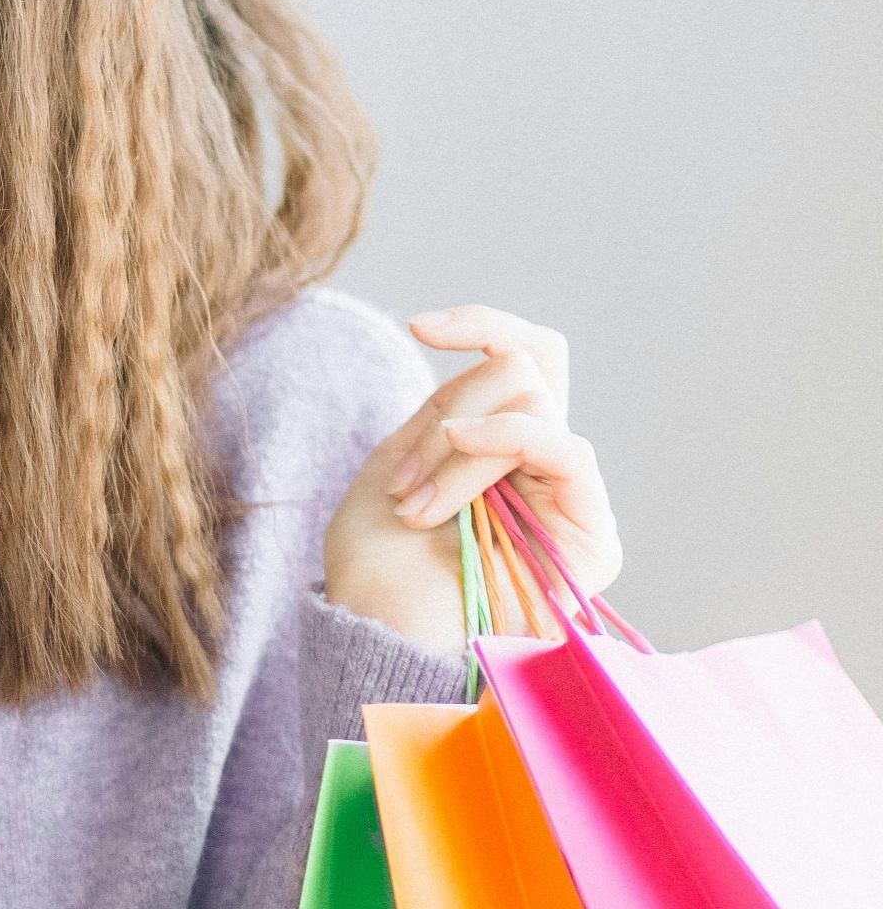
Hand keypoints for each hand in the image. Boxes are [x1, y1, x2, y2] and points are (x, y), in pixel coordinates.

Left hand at [321, 304, 623, 657]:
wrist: (380, 642)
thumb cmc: (376, 572)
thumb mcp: (393, 469)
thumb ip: (445, 414)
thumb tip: (498, 367)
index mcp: (490, 448)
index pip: (519, 360)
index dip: (481, 326)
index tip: (421, 326)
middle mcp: (537, 467)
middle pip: (534, 366)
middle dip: (450, 409)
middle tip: (403, 481)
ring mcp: (568, 498)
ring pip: (531, 404)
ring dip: (454, 451)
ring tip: (414, 509)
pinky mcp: (591, 536)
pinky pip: (565, 449)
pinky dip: (502, 441)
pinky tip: (455, 464)